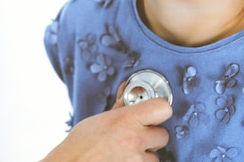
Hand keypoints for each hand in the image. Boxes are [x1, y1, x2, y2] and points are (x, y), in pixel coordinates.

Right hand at [40, 96, 171, 161]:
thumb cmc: (80, 145)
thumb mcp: (100, 119)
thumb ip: (120, 106)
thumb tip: (128, 89)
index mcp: (127, 120)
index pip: (163, 108)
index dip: (159, 109)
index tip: (152, 112)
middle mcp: (135, 140)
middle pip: (163, 135)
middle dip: (151, 136)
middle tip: (135, 136)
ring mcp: (137, 160)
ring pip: (155, 156)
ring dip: (144, 154)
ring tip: (125, 152)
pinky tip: (123, 159)